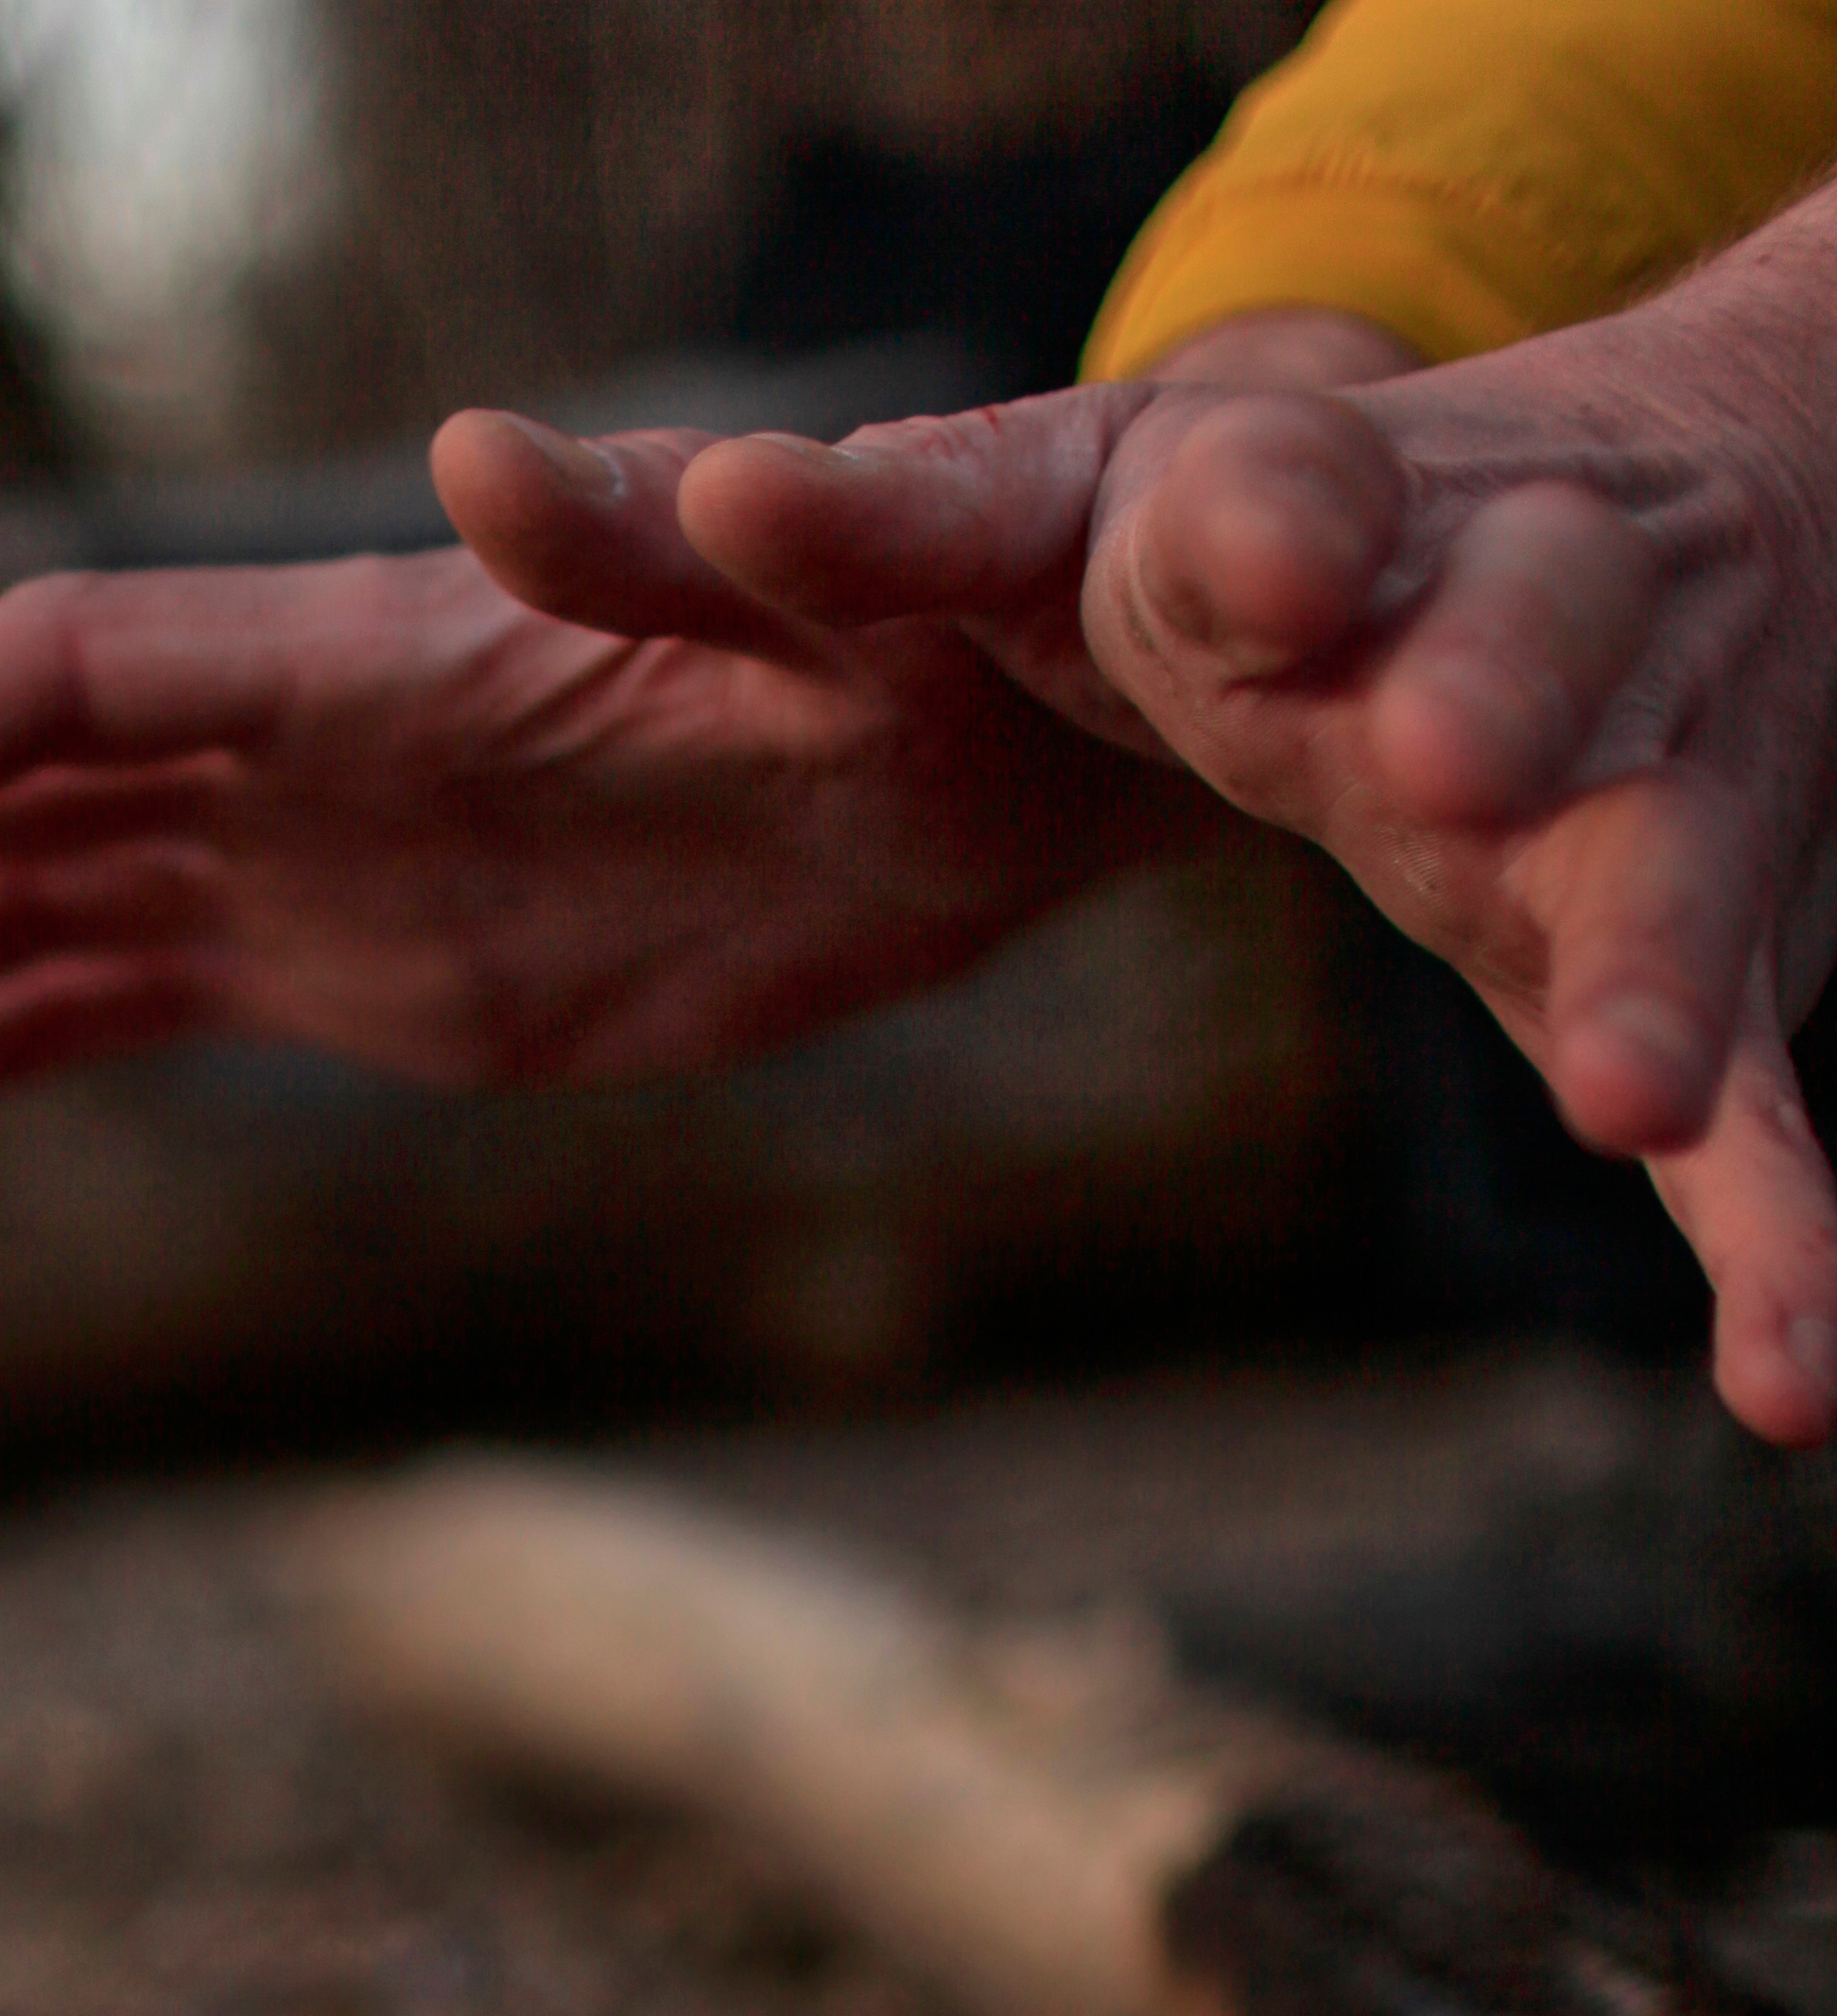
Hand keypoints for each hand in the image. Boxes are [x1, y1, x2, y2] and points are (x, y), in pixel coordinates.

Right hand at [0, 512, 1199, 1103]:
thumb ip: (657, 539)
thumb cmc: (953, 645)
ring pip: (32, 901)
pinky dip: (28, 1024)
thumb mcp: (833, 594)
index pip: (39, 695)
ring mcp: (331, 858)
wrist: (1042, 744)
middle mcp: (303, 748)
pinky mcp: (396, 966)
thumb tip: (494, 457)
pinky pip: (160, 991)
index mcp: (356, 658)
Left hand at [470, 260, 1836, 1443]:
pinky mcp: (1700, 967)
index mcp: (1283, 529)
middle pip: (1504, 633)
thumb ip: (784, 539)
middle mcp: (1485, 631)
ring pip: (1654, 870)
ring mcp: (1621, 806)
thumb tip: (464, 467)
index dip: (1259, 518)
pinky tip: (1798, 1396)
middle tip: (1434, 747)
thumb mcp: (1025, 519)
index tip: (1243, 550)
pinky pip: (1761, 1120)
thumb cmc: (1250, 549)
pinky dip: (1782, 1242)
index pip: (1262, 490)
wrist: (1658, 517)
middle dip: (1478, 681)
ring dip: (1649, 965)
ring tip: (1625, 1083)